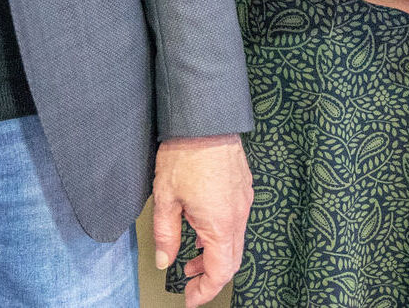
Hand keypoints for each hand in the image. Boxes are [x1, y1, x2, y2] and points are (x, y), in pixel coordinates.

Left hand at [150, 134, 253, 306]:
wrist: (205, 118)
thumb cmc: (186, 154)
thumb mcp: (166, 199)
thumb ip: (166, 235)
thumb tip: (165, 260)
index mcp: (220, 224)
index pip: (219, 272)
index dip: (205, 291)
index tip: (190, 299)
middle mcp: (238, 215)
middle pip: (231, 260)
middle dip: (208, 276)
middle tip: (188, 282)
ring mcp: (243, 200)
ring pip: (234, 241)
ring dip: (213, 254)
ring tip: (189, 256)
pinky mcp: (243, 188)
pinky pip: (235, 221)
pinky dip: (219, 235)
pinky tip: (200, 227)